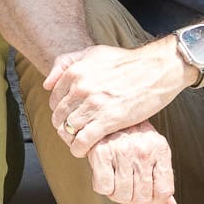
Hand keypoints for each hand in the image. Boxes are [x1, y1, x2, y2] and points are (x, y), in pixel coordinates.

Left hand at [45, 42, 192, 157]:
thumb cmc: (126, 62)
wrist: (156, 69)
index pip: (54, 99)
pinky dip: (79, 149)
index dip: (60, 110)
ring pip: (68, 129)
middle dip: (63, 126)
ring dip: (71, 139)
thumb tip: (47, 84)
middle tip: (73, 132)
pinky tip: (83, 150)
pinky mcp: (108, 120)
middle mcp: (81, 87)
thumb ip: (66, 63)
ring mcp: (94, 104)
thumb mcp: (92, 53)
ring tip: (79, 142)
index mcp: (75, 72)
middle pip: (59, 116)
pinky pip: (83, 141)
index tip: (69, 116)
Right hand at [86, 121, 176, 203]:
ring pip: (122, 195)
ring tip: (116, 183)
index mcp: (160, 149)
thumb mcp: (154, 153)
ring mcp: (122, 150)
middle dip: (133, 200)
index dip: (155, 201)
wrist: (108, 115)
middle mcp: (143, 150)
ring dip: (117, 195)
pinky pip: (104, 187)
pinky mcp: (101, 152)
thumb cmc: (133, 137)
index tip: (147, 198)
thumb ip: (162, 181)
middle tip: (128, 190)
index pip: (163, 191)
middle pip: (141, 197)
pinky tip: (105, 176)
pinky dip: (103, 187)